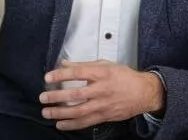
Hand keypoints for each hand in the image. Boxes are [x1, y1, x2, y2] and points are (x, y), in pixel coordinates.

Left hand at [39, 60, 164, 130]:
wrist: (144, 92)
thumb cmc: (124, 77)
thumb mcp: (105, 64)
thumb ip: (83, 65)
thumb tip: (64, 63)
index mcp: (101, 73)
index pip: (77, 73)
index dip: (61, 75)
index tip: (48, 77)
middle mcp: (101, 89)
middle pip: (75, 94)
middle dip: (56, 97)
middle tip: (43, 97)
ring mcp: (103, 104)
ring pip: (79, 111)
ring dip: (60, 113)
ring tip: (47, 112)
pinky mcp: (104, 116)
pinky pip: (86, 122)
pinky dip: (72, 124)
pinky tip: (61, 124)